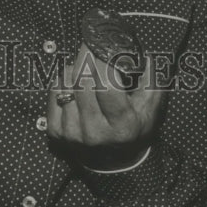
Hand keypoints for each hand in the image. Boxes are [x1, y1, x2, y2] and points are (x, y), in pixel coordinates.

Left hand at [47, 47, 165, 170]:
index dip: (103, 62)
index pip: (107, 86)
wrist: (112, 161)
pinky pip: (54, 93)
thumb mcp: (149, 110)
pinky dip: (61, 82)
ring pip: (67, 85)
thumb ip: (152, 83)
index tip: (102, 46)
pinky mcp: (56, 132)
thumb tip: (149, 58)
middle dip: (86, 58)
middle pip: (84, 82)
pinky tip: (71, 82)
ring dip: (74, 70)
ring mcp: (73, 134)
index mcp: (121, 126)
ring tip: (84, 69)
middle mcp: (96, 133)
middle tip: (89, 46)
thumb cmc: (133, 129)